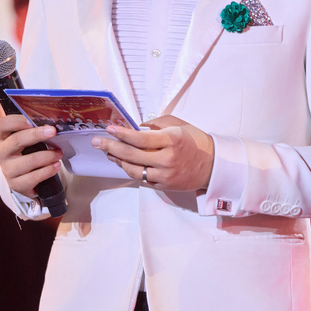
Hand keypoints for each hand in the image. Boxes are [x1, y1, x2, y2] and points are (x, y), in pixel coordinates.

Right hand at [0, 113, 62, 197]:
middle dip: (36, 135)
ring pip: (28, 161)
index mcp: (1, 137)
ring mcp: (7, 170)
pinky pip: (34, 177)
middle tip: (53, 131)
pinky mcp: (16, 184)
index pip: (3, 125)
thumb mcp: (26, 138)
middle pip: (16, 140)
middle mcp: (1, 152)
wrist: (24, 177)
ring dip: (47, 156)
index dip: (17, 121)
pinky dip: (48, 170)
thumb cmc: (27, 150)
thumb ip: (33, 129)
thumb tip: (51, 122)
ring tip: (59, 153)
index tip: (33, 120)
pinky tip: (56, 165)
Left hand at [94, 115, 214, 190]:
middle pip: (132, 154)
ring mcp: (164, 175)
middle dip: (111, 147)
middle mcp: (167, 159)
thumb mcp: (179, 126)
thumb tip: (135, 127)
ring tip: (108, 153)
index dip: (122, 134)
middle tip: (97, 142)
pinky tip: (123, 163)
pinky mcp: (164, 186)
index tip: (109, 129)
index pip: (140, 138)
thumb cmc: (196, 142)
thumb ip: (157, 125)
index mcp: (171, 140)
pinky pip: (141, 179)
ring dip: (118, 160)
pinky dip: (131, 170)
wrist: (213, 166)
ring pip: (133, 169)